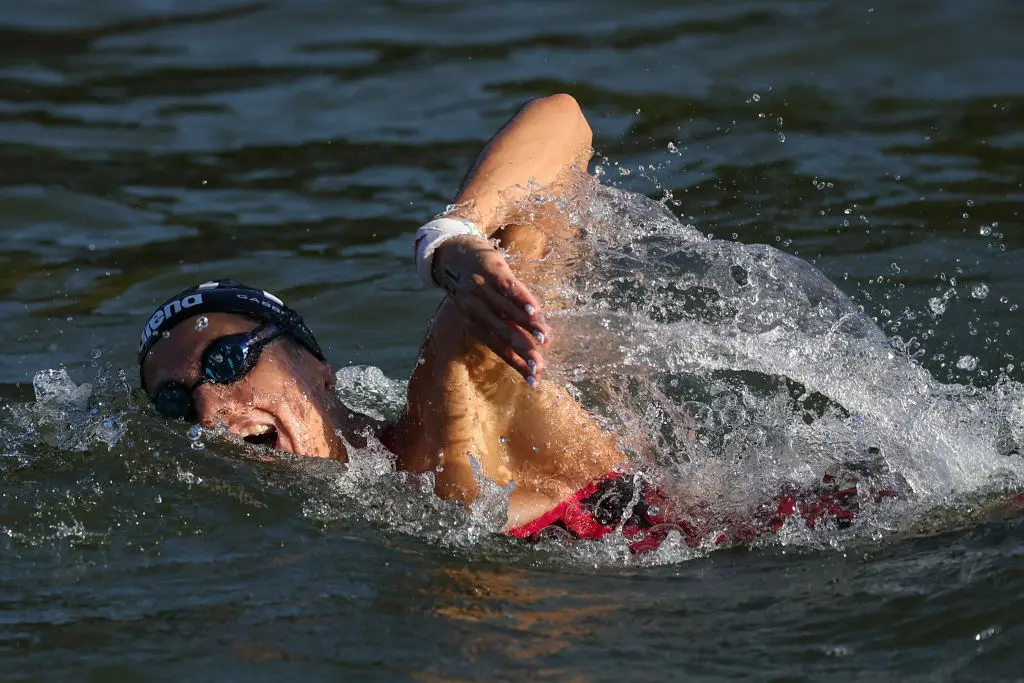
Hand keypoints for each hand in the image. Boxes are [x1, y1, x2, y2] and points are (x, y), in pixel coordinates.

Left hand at [433, 234, 550, 385]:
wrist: (454, 252)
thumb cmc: (473, 288)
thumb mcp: (480, 309)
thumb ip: (500, 326)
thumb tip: (530, 346)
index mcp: (474, 324)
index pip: (499, 348)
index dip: (517, 364)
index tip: (534, 381)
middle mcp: (476, 310)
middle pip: (504, 335)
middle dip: (524, 352)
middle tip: (540, 366)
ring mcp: (483, 290)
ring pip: (508, 313)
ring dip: (528, 327)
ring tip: (545, 339)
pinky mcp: (492, 270)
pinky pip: (509, 289)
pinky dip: (522, 301)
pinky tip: (535, 312)